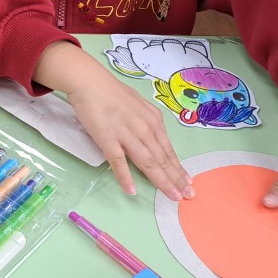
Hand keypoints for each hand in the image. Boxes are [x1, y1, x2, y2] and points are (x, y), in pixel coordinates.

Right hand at [35, 42, 192, 201]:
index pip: (168, 149)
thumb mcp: (137, 105)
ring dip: (161, 181)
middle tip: (187, 195)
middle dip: (176, 179)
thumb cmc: (111, 91)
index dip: (178, 168)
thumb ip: (145, 122)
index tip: (187, 182)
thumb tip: (150, 137)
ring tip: (171, 196)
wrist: (89, 81)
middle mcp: (145, 128)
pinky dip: (125, 177)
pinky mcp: (108, 139)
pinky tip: (131, 190)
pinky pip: (119, 161)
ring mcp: (127, 134)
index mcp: (153, 120)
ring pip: (148, 162)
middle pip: (162, 159)